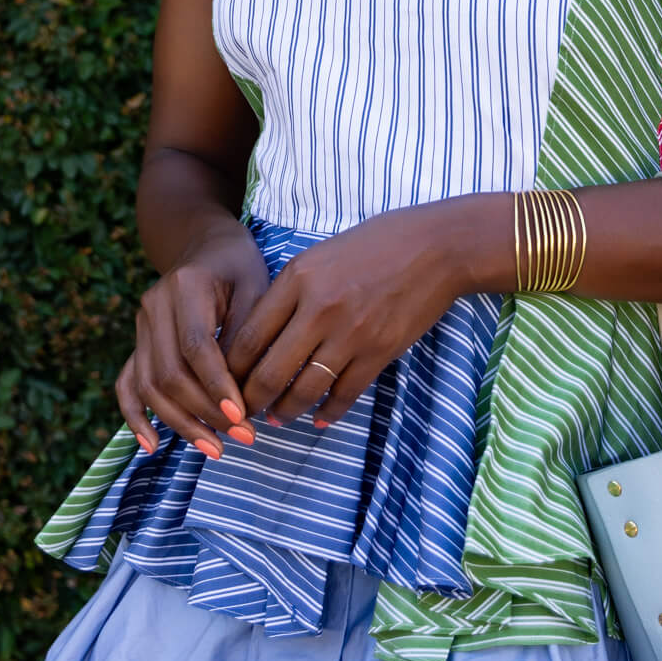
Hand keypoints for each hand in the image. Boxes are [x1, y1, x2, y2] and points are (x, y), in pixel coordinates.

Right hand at [115, 222, 272, 458]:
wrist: (203, 244)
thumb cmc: (239, 267)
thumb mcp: (257, 286)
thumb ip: (248, 335)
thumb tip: (245, 394)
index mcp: (185, 286)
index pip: (196, 346)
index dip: (216, 385)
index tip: (242, 416)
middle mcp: (153, 306)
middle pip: (169, 372)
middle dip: (204, 412)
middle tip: (243, 438)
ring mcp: (140, 326)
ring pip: (149, 385)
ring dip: (180, 423)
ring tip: (215, 449)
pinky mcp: (138, 342)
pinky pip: (128, 384)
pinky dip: (135, 417)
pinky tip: (151, 445)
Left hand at [222, 205, 467, 427]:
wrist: (437, 247)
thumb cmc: (377, 243)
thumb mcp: (320, 254)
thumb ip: (290, 290)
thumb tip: (262, 332)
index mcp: (297, 279)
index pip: (248, 337)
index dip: (231, 369)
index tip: (225, 381)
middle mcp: (318, 309)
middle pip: (269, 372)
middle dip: (250, 400)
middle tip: (244, 411)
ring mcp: (350, 334)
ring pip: (304, 390)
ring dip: (286, 410)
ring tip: (278, 417)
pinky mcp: (379, 352)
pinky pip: (344, 394)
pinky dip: (329, 411)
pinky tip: (319, 417)